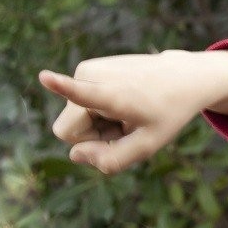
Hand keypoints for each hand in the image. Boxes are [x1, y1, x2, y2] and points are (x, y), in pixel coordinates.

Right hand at [38, 50, 227, 174]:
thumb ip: (112, 160)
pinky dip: (100, 109)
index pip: (81, 92)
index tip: (45, 76)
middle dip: (94, 136)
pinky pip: (79, 104)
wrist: (183, 76)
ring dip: (99, 122)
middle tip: (126, 126)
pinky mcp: (87, 67)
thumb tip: (75, 154)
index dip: (61, 87)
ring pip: (75, 117)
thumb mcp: (149, 145)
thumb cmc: (167, 113)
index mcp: (114, 94)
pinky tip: (123, 102)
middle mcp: (95, 76)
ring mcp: (88, 68)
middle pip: (71, 130)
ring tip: (127, 111)